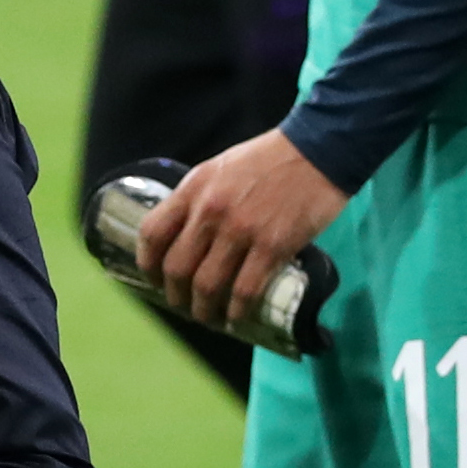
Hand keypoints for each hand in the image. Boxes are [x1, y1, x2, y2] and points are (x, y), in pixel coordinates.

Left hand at [133, 127, 346, 335]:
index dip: (147, 263)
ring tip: (209, 317)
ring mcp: (241, 230)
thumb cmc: (270, 159)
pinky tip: (237, 316)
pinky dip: (236, 310)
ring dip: (203, 310)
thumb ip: (200, 199)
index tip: (154, 278)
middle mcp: (211, 211)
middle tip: (183, 305)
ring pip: (207, 285)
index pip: (152, 233)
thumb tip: (186, 235)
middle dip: (176, 295)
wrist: (319, 150)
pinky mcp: (273, 246)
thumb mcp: (220, 169)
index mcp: (194, 188)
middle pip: (177, 267)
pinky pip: (245, 290)